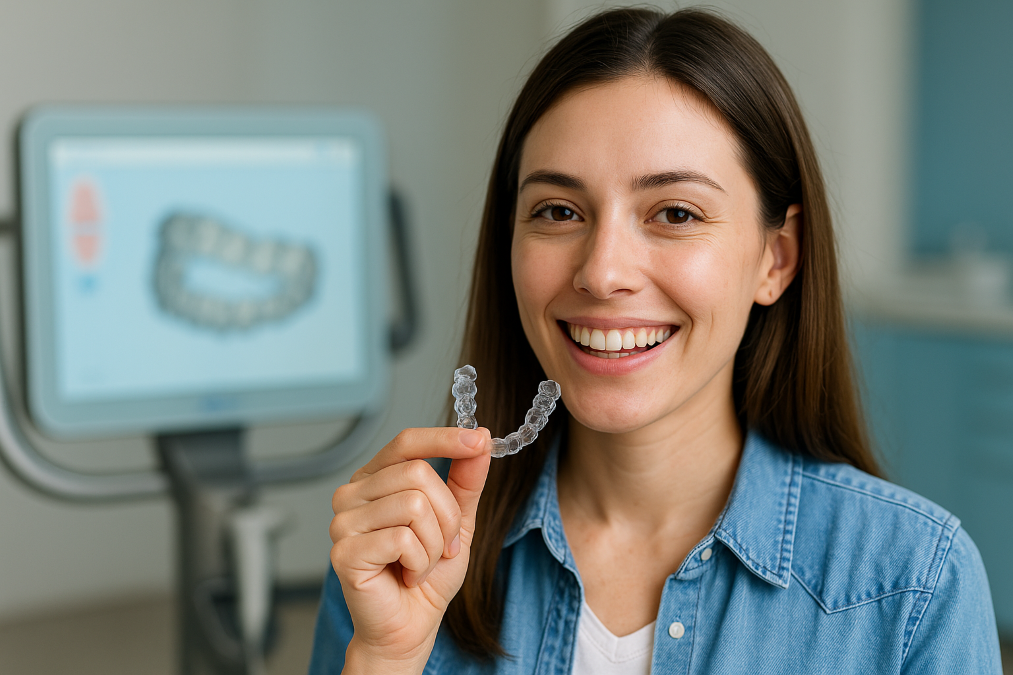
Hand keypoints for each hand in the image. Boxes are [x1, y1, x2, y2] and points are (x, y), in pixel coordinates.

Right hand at [329, 426, 491, 673]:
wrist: (410, 627)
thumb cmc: (427, 575)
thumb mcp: (457, 520)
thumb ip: (466, 479)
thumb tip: (481, 438)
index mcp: (374, 479)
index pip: (407, 442)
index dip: (444, 439)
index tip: (479, 439)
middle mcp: (352, 494)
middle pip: (419, 474)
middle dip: (448, 516)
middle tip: (443, 547)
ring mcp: (343, 522)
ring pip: (415, 505)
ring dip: (435, 544)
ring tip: (421, 563)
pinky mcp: (345, 551)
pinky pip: (403, 539)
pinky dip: (420, 562)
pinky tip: (408, 575)